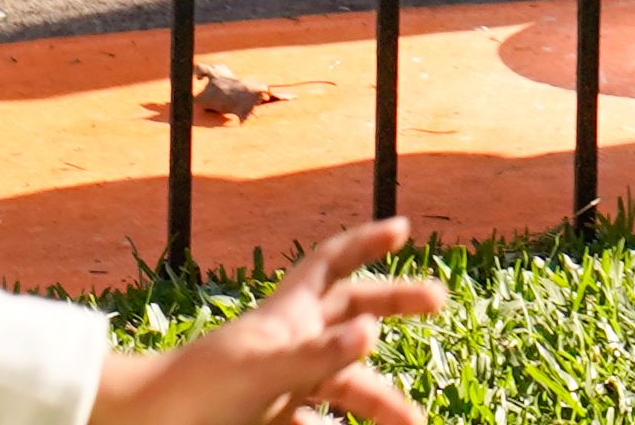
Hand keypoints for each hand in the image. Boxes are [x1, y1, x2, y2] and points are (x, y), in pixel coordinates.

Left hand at [90, 216, 439, 424]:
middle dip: (394, 306)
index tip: (403, 229)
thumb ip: (318, 354)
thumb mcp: (263, 370)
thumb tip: (370, 333)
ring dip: (380, 401)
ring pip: (343, 383)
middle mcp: (288, 343)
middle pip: (351, 314)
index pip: (332, 263)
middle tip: (439, 300)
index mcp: (285, 315)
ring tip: (414, 422)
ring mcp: (280, 383)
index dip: (367, 242)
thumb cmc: (195, 393)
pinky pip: (315, 422)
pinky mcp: (269, 420)